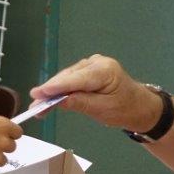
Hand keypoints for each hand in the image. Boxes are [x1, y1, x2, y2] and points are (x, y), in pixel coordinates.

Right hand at [31, 54, 162, 131]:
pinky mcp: (87, 70)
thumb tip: (58, 101)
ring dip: (53, 91)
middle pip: (68, 77)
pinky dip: (60, 89)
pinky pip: (71, 79)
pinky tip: (49, 99)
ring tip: (38, 106)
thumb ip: (80, 103)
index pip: (76, 79)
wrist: (139, 106)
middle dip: (50, 91)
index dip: (56, 87)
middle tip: (34, 106)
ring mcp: (91, 64)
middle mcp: (97, 62)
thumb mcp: (103, 110)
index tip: (38, 93)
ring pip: (67, 77)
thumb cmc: (125, 109)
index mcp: (105, 70)